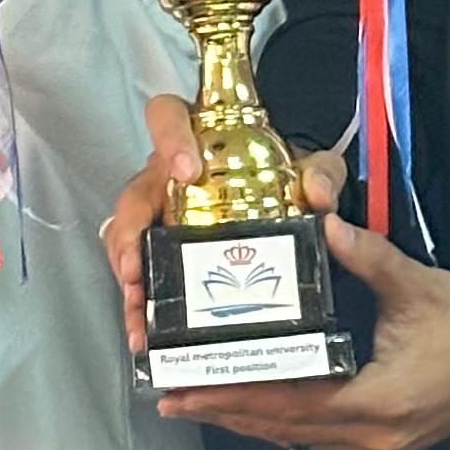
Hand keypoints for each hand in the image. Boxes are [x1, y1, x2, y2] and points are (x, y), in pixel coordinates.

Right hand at [103, 95, 346, 359]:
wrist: (292, 211)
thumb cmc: (293, 179)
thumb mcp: (316, 168)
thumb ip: (323, 174)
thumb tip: (319, 197)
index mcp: (196, 142)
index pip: (167, 117)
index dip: (167, 139)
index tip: (184, 170)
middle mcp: (166, 179)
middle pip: (133, 194)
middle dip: (130, 232)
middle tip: (137, 265)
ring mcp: (160, 218)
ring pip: (127, 239)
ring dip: (127, 274)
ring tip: (137, 306)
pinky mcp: (163, 256)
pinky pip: (140, 275)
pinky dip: (139, 304)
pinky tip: (144, 333)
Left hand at [157, 215, 449, 449]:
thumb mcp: (418, 285)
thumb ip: (368, 256)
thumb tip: (323, 222)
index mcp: (380, 400)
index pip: (291, 402)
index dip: (235, 395)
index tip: (189, 387)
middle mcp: (374, 436)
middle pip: (283, 427)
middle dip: (224, 410)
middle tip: (171, 395)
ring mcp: (377, 449)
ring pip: (296, 438)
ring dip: (246, 420)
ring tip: (194, 402)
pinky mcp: (381, 447)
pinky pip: (316, 439)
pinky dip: (278, 423)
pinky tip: (246, 407)